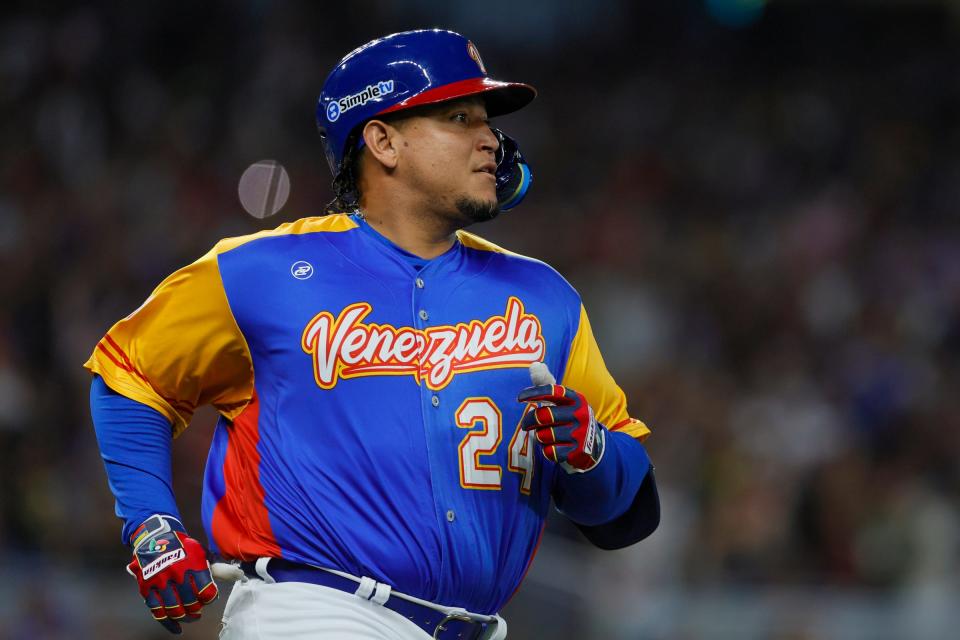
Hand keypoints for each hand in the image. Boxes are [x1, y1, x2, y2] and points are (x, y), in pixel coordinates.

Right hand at [126, 515, 218, 633]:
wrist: (155, 539)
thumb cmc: (182, 547)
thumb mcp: (201, 552)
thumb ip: (216, 566)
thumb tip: (238, 575)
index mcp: (193, 563)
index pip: (206, 591)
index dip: (210, 598)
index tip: (209, 598)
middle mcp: (177, 573)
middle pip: (191, 602)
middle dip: (197, 608)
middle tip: (199, 608)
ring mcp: (161, 582)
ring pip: (175, 610)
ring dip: (185, 617)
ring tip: (191, 616)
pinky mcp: (147, 589)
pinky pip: (157, 612)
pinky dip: (168, 624)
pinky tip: (177, 628)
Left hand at [517, 384, 606, 472]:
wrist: (593, 444)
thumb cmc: (569, 417)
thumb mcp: (563, 399)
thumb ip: (547, 383)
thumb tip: (534, 364)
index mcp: (575, 398)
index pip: (552, 391)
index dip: (535, 393)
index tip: (519, 398)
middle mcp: (580, 414)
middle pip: (543, 416)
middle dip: (530, 421)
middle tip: (526, 424)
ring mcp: (580, 433)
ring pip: (545, 435)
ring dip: (540, 437)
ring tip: (544, 435)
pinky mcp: (577, 452)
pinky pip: (550, 451)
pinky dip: (546, 450)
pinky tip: (552, 447)